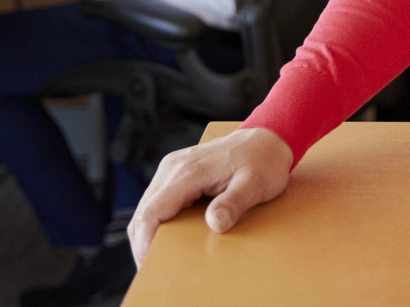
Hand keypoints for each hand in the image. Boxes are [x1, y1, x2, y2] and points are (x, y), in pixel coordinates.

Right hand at [129, 126, 293, 266]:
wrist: (266, 138)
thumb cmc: (262, 161)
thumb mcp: (255, 184)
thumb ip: (234, 202)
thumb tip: (215, 223)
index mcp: (187, 171)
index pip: (152, 211)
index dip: (145, 242)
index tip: (149, 266)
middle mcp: (173, 168)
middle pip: (143, 212)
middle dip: (143, 244)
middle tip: (153, 271)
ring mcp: (172, 169)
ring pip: (147, 207)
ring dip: (148, 234)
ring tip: (159, 260)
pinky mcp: (176, 174)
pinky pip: (158, 201)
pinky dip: (157, 223)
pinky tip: (167, 240)